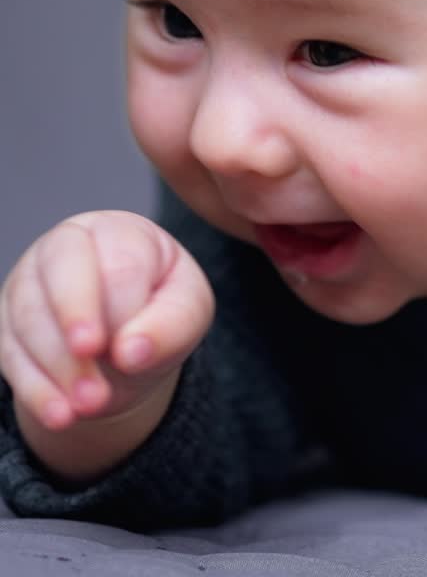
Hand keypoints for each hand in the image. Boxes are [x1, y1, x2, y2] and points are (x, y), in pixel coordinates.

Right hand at [0, 211, 212, 445]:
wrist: (126, 346)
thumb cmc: (162, 311)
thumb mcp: (188, 312)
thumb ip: (172, 324)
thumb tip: (132, 351)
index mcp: (119, 231)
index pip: (119, 263)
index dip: (122, 309)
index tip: (129, 350)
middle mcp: (65, 247)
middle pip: (61, 272)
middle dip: (76, 319)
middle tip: (94, 360)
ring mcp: (27, 283)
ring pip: (29, 318)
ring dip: (59, 367)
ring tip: (90, 405)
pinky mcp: (5, 325)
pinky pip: (9, 355)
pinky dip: (35, 389)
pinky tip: (60, 415)